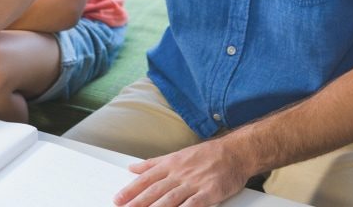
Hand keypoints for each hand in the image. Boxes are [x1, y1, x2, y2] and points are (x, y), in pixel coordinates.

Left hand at [114, 137, 249, 206]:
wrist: (234, 152)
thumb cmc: (206, 154)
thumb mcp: (176, 155)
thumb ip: (154, 163)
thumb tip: (133, 168)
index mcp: (171, 164)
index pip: (147, 178)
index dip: (132, 190)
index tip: (118, 199)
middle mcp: (180, 173)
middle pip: (155, 190)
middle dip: (138, 202)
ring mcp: (194, 183)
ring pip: (170, 198)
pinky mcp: (209, 192)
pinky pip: (193, 205)